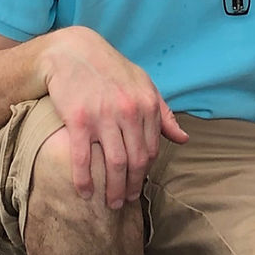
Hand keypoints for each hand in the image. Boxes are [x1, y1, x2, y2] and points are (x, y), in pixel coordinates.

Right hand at [41, 28, 186, 207]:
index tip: (138, 182)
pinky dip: (84, 180)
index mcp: (147, 104)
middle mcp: (129, 111)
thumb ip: (163, 113)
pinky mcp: (78, 120)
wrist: (72, 51)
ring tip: (112, 203)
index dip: (146, 171)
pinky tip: (85, 193)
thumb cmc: (109, 69)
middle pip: (136, 161)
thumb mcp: (143, 84)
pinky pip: (83, 158)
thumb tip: (183, 139)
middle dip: (133, 187)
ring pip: (114, 164)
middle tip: (126, 202)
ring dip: (114, 189)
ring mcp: (103, 116)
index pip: (152, 149)